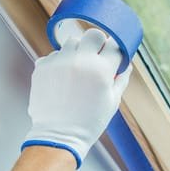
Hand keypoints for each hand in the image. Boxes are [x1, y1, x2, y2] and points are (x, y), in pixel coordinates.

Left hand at [21, 28, 131, 168]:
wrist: (59, 136)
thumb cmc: (89, 122)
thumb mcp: (112, 102)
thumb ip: (120, 79)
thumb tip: (126, 64)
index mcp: (101, 69)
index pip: (113, 45)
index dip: (114, 51)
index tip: (112, 56)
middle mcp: (80, 61)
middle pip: (93, 34)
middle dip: (97, 43)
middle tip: (95, 57)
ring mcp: (59, 62)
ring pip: (71, 41)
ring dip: (77, 51)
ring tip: (77, 69)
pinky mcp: (42, 67)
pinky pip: (53, 55)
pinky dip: (59, 62)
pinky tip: (61, 79)